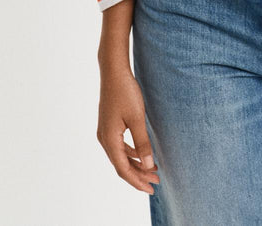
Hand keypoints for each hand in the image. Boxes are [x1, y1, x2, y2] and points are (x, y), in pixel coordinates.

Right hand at [97, 64, 160, 193]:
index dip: (137, 181)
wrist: (114, 72)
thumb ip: (142, 142)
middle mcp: (104, 139)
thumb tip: (148, 165)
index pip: (123, 169)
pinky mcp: (109, 125)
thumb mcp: (137, 118)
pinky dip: (132, 153)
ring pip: (121, 156)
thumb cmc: (125, 92)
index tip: (151, 188)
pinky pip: (120, 146)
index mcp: (109, 140)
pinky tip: (143, 154)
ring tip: (153, 169)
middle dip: (139, 175)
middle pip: (121, 165)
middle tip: (157, 181)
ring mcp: (105, 132)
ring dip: (136, 164)